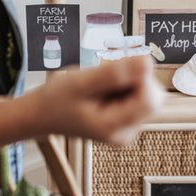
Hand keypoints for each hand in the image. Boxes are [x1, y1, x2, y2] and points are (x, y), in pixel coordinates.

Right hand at [33, 55, 164, 145]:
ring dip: (129, 81)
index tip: (120, 64)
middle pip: (152, 97)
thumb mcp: (81, 82)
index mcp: (114, 128)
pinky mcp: (126, 122)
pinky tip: (103, 89)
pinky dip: (124, 87)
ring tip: (100, 84)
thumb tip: (148, 61)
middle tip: (105, 74)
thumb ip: (114, 74)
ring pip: (146, 94)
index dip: (141, 76)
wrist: (42, 115)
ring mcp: (128, 129)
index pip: (150, 99)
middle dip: (135, 78)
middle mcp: (126, 133)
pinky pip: (137, 97)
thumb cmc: (56, 100)